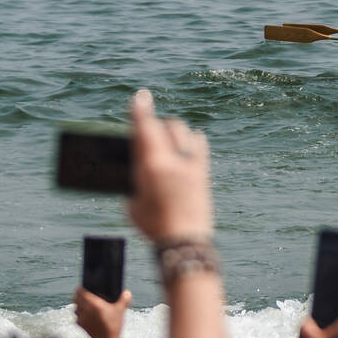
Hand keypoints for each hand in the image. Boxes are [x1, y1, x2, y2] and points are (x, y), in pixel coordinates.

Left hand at [75, 287, 129, 337]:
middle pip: (75, 298)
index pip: (80, 292)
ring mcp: (81, 318)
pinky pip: (76, 317)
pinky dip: (79, 315)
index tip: (83, 287)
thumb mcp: (120, 311)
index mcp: (93, 304)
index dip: (80, 288)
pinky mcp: (80, 325)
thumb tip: (127, 292)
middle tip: (84, 294)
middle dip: (78, 296)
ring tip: (84, 305)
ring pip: (75, 308)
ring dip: (78, 305)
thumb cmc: (113, 326)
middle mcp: (85, 310)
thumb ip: (124, 300)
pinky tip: (86, 316)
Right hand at [127, 89, 212, 241]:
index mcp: (153, 165)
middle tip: (148, 132)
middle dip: (157, 124)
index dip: (141, 110)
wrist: (185, 241)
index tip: (140, 97)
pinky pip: (200, 145)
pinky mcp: (204, 173)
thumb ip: (135, 178)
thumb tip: (139, 166)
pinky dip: (192, 140)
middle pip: (168, 126)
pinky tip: (186, 146)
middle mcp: (176, 160)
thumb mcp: (133, 202)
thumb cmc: (154, 225)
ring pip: (186, 131)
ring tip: (166, 140)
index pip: (146, 128)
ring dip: (174, 130)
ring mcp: (193, 165)